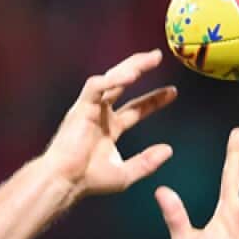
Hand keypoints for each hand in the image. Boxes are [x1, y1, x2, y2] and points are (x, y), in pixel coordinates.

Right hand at [41, 50, 177, 200]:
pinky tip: (130, 75)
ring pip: (110, 78)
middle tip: (158, 56)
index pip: (136, 108)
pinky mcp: (81, 107)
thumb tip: (168, 150)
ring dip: (130, 66)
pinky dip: (113, 79)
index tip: (172, 92)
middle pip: (122, 84)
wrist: (66, 181)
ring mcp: (90, 108)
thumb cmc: (89, 180)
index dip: (154, 99)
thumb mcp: (126, 173)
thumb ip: (147, 162)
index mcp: (109, 127)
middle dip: (140, 69)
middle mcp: (100, 114)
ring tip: (149, 58)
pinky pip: (96, 86)